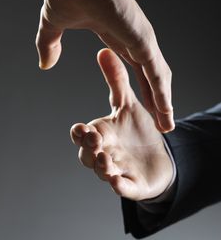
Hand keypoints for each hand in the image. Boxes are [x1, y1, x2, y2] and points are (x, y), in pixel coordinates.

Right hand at [36, 0, 173, 131]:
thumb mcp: (54, 26)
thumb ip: (50, 45)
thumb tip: (45, 64)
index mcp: (118, 38)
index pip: (135, 69)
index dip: (141, 88)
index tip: (141, 104)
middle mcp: (134, 41)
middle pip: (150, 78)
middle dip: (156, 100)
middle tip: (161, 121)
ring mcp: (141, 41)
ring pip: (157, 79)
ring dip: (163, 103)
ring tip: (166, 124)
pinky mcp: (142, 40)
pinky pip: (156, 73)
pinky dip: (161, 94)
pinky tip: (166, 111)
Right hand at [70, 49, 172, 200]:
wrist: (158, 156)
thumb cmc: (138, 131)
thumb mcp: (128, 104)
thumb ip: (116, 80)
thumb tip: (104, 51)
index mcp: (102, 134)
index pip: (83, 135)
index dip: (80, 133)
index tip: (80, 128)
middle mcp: (105, 153)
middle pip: (87, 155)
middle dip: (89, 149)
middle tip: (95, 140)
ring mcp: (117, 170)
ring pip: (103, 172)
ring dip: (102, 167)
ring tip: (107, 161)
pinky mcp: (132, 185)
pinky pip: (123, 188)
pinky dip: (120, 187)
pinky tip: (119, 181)